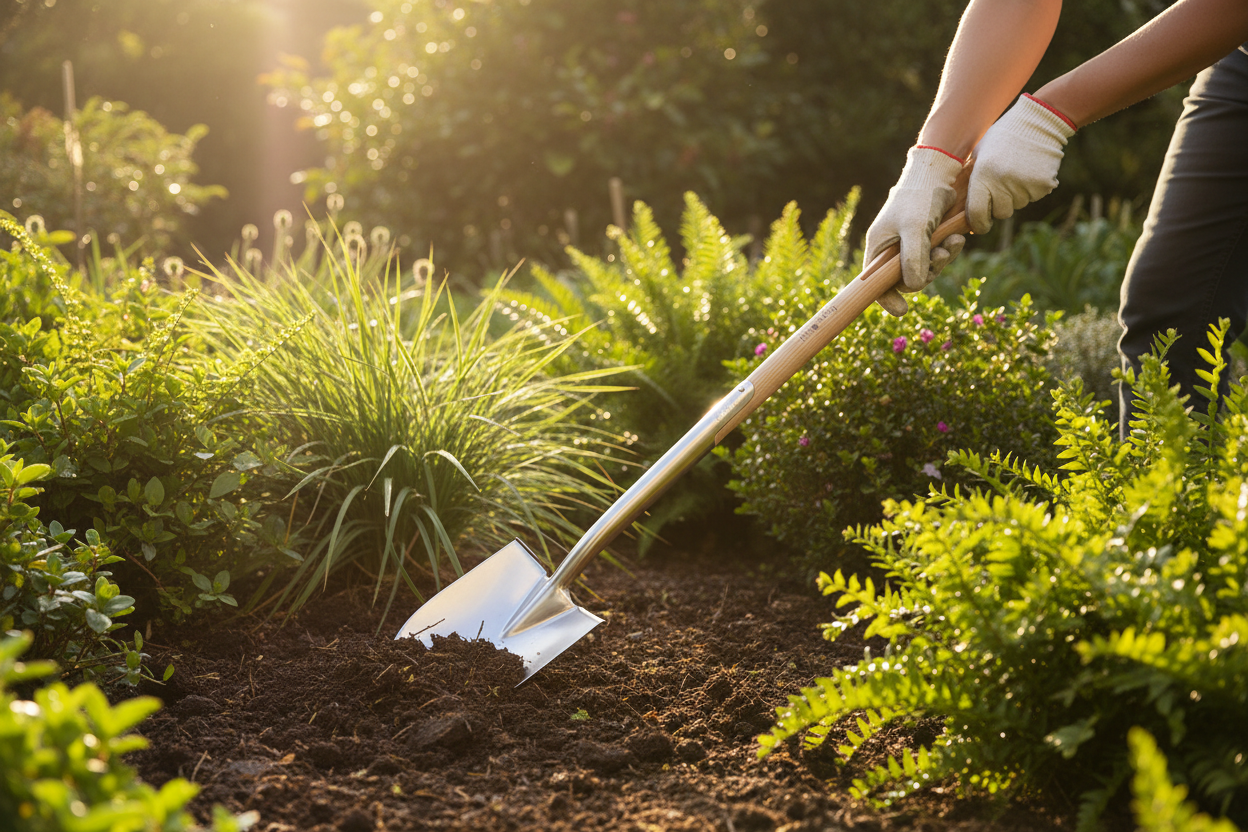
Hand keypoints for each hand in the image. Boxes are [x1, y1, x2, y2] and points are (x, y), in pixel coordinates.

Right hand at [865, 146, 963, 304]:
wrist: (936, 173)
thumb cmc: (919, 198)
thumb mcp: (915, 228)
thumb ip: (913, 258)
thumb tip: (915, 286)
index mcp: (879, 248)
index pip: (875, 283)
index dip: (886, 298)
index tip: (902, 310)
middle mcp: (892, 250)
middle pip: (906, 280)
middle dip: (926, 273)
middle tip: (941, 257)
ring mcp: (910, 246)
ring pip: (926, 270)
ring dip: (942, 260)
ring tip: (953, 243)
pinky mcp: (927, 241)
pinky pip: (938, 257)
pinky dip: (949, 251)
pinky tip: (958, 238)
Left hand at [966, 93, 1075, 234]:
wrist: (1038, 122)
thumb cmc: (1003, 137)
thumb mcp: (980, 155)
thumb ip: (974, 181)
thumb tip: (968, 212)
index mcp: (983, 176)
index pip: (977, 214)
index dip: (978, 224)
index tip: (980, 226)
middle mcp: (1002, 184)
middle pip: (1000, 213)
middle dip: (999, 207)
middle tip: (1002, 188)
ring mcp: (1024, 185)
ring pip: (1018, 205)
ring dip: (1016, 196)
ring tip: (1017, 171)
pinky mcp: (1043, 185)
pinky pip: (1034, 196)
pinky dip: (1032, 189)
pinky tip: (1030, 170)